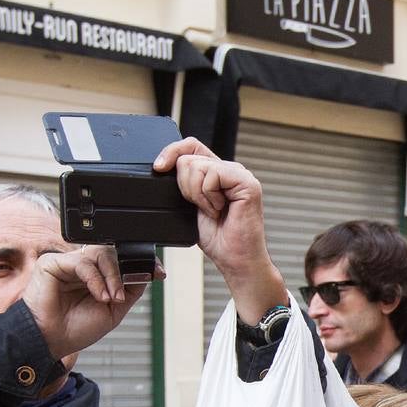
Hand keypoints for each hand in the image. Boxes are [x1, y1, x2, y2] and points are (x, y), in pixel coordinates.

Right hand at [22, 245, 151, 362]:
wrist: (52, 341)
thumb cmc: (76, 329)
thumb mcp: (113, 311)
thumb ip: (129, 290)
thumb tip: (146, 273)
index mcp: (97, 277)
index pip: (120, 259)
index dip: (140, 262)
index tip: (158, 272)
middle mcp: (83, 267)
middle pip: (113, 253)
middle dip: (126, 271)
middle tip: (124, 295)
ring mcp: (68, 263)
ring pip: (100, 253)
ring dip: (113, 276)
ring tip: (111, 298)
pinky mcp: (52, 263)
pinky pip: (82, 262)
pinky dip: (96, 279)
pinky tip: (99, 295)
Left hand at [153, 138, 287, 323]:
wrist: (235, 260)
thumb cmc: (218, 239)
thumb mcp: (190, 205)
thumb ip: (184, 182)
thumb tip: (163, 165)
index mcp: (217, 172)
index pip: (191, 146)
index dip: (171, 152)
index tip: (158, 167)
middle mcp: (230, 170)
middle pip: (189, 156)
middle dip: (185, 186)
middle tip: (202, 208)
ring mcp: (240, 174)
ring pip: (197, 165)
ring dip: (198, 195)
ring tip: (213, 211)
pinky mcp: (247, 183)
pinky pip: (212, 176)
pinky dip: (209, 197)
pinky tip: (221, 210)